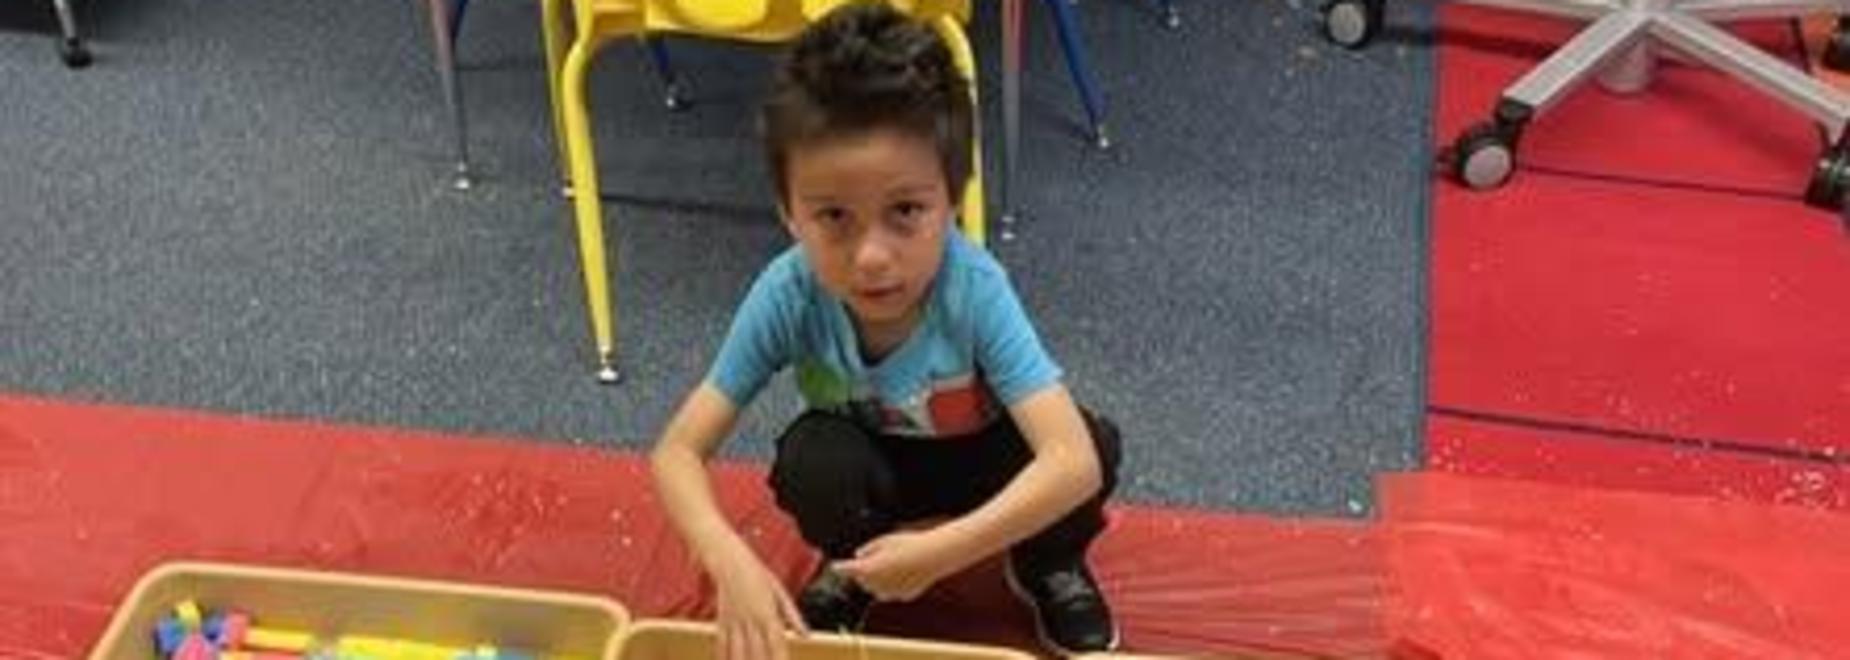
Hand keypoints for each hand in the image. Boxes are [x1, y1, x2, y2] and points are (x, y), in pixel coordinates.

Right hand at [711, 550, 807, 659]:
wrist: (728, 560)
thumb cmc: (757, 573)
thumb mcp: (780, 592)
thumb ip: (793, 616)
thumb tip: (806, 635)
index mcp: (767, 614)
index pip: (777, 645)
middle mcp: (750, 621)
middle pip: (757, 654)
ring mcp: (734, 623)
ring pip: (738, 653)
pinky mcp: (721, 622)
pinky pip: (722, 645)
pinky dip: (724, 657)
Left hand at [833, 529, 961, 601]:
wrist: (934, 556)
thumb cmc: (910, 545)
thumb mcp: (884, 540)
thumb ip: (868, 548)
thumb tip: (859, 555)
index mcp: (868, 568)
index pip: (847, 569)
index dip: (840, 567)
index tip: (836, 566)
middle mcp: (876, 584)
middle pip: (862, 580)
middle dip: (864, 571)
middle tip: (878, 556)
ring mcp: (890, 592)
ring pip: (876, 588)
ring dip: (878, 579)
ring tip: (894, 562)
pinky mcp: (903, 596)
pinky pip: (893, 590)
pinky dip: (895, 583)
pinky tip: (906, 571)